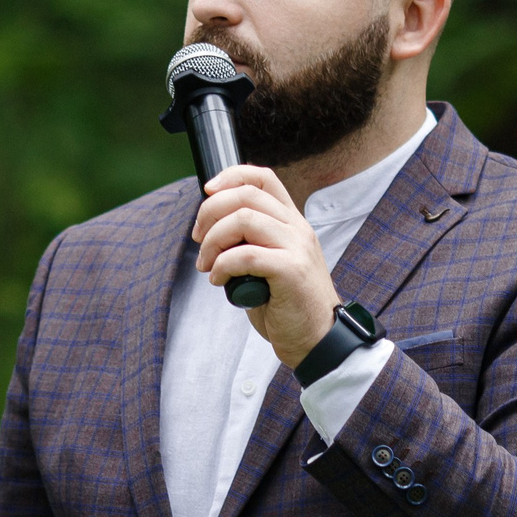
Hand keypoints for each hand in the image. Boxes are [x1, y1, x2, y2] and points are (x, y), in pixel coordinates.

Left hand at [192, 165, 337, 367]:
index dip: (230, 176)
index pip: (263, 178)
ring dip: (214, 241)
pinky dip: (223, 266)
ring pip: (243, 220)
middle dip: (210, 213)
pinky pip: (245, 255)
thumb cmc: (289, 306)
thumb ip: (248, 242)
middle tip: (199, 240)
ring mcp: (297, 247)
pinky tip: (219, 281)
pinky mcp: (291, 270)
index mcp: (292, 222)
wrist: (316, 340)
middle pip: (245, 195)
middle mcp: (297, 228)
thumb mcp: (268, 264)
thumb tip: (210, 229)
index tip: (207, 193)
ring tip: (207, 265)